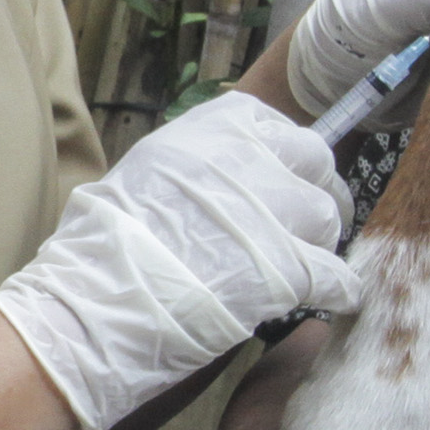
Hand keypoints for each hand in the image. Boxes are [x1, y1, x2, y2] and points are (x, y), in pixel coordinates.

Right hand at [0, 91, 359, 429]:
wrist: (92, 305)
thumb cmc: (101, 248)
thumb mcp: (144, 173)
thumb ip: (196, 166)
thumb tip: (225, 179)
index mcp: (209, 131)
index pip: (275, 125)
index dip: (284, 158)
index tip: (280, 181)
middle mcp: (247, 159)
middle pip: (315, 161)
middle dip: (312, 192)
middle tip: (301, 226)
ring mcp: (271, 212)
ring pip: (327, 217)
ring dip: (319, 243)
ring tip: (298, 269)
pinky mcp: (288, 268)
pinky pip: (337, 275)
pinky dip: (337, 291)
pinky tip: (326, 301)